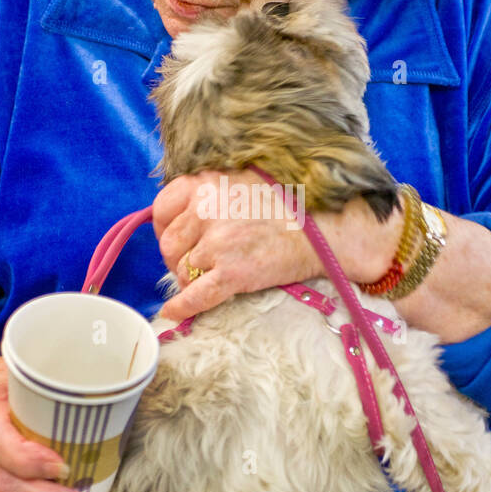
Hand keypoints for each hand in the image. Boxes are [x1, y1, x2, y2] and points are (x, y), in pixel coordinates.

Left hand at [152, 169, 399, 320]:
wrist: (327, 228)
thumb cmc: (291, 203)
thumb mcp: (244, 179)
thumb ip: (212, 191)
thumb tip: (186, 214)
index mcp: (207, 183)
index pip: (163, 207)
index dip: (167, 227)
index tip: (177, 238)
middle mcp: (206, 210)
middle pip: (170, 244)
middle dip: (179, 257)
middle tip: (199, 262)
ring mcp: (218, 243)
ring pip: (182, 271)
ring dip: (191, 279)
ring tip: (213, 277)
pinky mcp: (232, 273)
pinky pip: (195, 296)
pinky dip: (182, 307)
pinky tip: (173, 312)